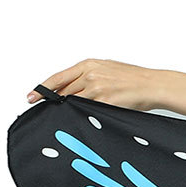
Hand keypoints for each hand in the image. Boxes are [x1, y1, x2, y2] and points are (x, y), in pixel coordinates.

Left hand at [25, 59, 162, 111]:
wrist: (153, 85)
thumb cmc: (135, 79)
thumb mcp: (108, 69)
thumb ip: (90, 76)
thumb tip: (76, 89)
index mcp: (89, 65)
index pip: (58, 77)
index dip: (43, 88)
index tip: (32, 95)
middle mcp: (90, 75)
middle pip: (64, 91)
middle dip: (54, 102)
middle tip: (43, 111)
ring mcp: (97, 89)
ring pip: (74, 102)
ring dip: (69, 111)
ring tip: (62, 119)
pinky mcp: (105, 102)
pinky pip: (88, 111)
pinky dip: (83, 116)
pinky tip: (80, 122)